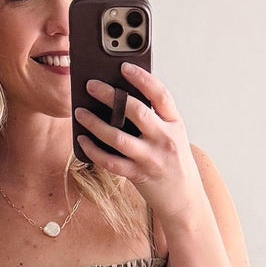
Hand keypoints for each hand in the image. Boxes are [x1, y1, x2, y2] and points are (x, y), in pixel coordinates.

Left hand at [75, 64, 209, 227]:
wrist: (185, 200)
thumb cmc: (175, 163)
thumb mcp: (173, 136)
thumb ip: (155, 119)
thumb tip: (120, 99)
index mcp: (174, 124)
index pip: (160, 94)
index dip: (142, 78)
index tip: (124, 66)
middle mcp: (164, 139)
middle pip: (135, 111)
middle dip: (109, 95)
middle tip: (90, 85)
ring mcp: (151, 158)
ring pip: (117, 137)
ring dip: (94, 123)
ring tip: (80, 112)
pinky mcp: (138, 175)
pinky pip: (110, 161)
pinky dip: (93, 150)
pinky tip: (82, 140)